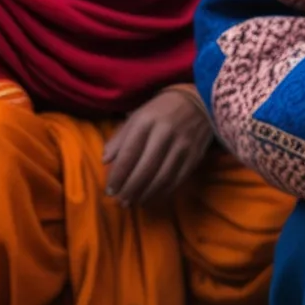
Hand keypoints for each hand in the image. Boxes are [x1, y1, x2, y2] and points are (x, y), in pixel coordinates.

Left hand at [104, 87, 213, 205]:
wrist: (198, 102)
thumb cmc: (160, 110)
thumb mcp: (136, 116)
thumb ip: (120, 138)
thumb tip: (105, 160)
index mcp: (145, 122)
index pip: (128, 154)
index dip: (118, 175)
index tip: (110, 191)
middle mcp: (164, 135)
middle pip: (146, 169)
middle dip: (131, 189)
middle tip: (122, 202)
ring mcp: (182, 147)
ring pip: (163, 177)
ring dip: (147, 193)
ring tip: (135, 202)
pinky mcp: (195, 156)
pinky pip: (178, 179)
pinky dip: (164, 191)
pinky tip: (154, 197)